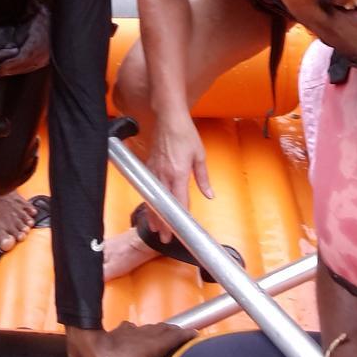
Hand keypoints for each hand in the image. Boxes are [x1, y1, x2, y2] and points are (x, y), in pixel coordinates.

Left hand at [66, 322, 196, 356]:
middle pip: (164, 329)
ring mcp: (130, 332)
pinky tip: (135, 332)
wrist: (91, 349)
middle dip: (175, 331)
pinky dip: (138, 331)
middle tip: (183, 334)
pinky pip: (132, 329)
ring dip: (159, 329)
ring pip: (149, 328)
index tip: (195, 335)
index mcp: (154, 343)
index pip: (175, 336)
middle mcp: (144, 334)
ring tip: (165, 332)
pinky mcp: (117, 333)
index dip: (186, 335)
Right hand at [147, 115, 211, 240]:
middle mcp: (164, 174)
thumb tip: (209, 194)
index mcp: (179, 173)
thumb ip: (203, 177)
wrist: (168, 117)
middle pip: (163, 204)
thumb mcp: (200, 155)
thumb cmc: (185, 134)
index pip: (179, 201)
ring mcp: (154, 170)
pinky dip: (149, 201)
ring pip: (152, 198)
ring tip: (155, 229)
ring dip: (153, 215)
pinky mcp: (148, 166)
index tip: (180, 231)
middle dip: (163, 223)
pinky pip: (148, 188)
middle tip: (165, 238)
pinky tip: (150, 208)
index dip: (179, 218)